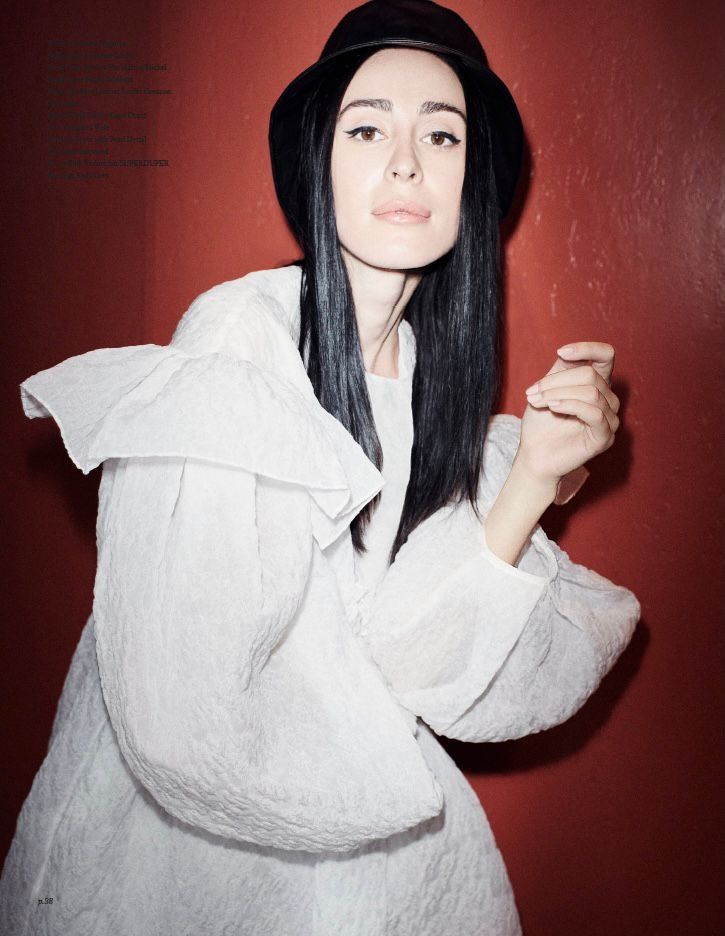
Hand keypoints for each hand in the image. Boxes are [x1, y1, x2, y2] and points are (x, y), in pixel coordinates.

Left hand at [516, 341, 620, 484]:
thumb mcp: (547, 389)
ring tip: (537, 401)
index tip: (561, 352)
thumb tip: (566, 351)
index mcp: (596, 385)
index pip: (606, 356)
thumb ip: (561, 370)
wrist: (533, 454)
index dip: (587, 348)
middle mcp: (608, 400)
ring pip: (591, 392)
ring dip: (558, 393)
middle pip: (590, 374)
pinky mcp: (604, 437)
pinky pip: (594, 413)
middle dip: (556, 381)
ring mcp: (609, 420)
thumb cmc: (541, 423)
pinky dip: (570, 405)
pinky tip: (552, 407)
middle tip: (532, 392)